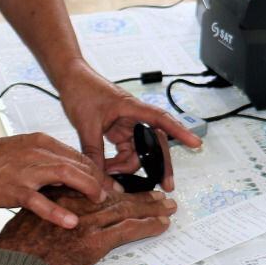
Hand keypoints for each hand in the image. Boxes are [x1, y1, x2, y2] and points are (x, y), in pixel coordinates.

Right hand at [0, 132, 113, 227]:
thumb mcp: (21, 152)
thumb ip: (44, 160)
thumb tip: (66, 173)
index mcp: (41, 142)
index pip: (78, 155)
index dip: (96, 170)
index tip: (108, 182)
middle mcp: (37, 152)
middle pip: (79, 164)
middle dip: (99, 180)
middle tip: (113, 194)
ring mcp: (26, 171)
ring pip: (67, 176)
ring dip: (87, 190)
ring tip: (100, 202)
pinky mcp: (13, 190)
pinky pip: (41, 202)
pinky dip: (58, 212)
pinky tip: (72, 222)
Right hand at [0, 188, 176, 264]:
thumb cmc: (15, 250)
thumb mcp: (28, 219)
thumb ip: (49, 212)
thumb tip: (60, 216)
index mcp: (61, 195)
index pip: (97, 188)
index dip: (118, 189)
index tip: (129, 190)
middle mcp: (77, 203)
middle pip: (117, 196)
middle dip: (140, 196)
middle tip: (159, 196)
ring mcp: (87, 222)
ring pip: (127, 209)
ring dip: (151, 208)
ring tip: (167, 207)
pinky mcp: (94, 241)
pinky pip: (129, 230)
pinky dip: (148, 226)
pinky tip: (161, 225)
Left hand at [55, 63, 202, 187]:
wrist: (69, 79)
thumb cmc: (81, 91)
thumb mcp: (86, 125)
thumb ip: (94, 153)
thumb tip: (99, 178)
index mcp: (132, 108)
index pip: (161, 119)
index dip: (180, 131)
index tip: (196, 143)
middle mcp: (134, 116)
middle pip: (154, 142)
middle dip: (160, 164)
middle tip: (166, 185)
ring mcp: (126, 124)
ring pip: (137, 151)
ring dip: (127, 166)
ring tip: (109, 174)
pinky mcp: (117, 130)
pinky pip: (124, 151)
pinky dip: (117, 162)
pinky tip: (107, 168)